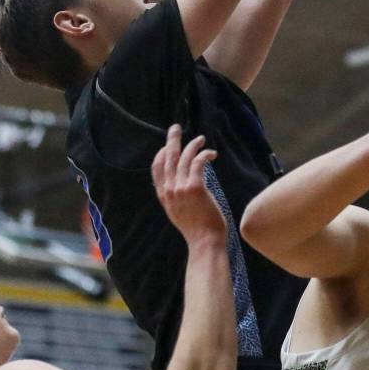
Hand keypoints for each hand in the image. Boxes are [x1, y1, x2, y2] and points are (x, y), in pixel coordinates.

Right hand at [152, 125, 225, 240]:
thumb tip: (183, 188)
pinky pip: (198, 163)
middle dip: (171, 140)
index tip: (167, 146)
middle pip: (167, 158)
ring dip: (193, 145)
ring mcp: (181, 188)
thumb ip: (177, 199)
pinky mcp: (195, 187)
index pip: (157, 169)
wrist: (204, 242)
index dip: (161, 154)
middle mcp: (169, 190)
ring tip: (200, 139)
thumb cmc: (197, 230)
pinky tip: (212, 153)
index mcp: (164, 196)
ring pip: (184, 157)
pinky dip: (205, 154)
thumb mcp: (178, 214)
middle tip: (175, 127)